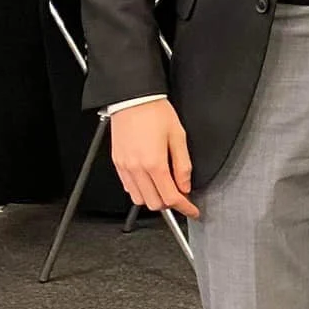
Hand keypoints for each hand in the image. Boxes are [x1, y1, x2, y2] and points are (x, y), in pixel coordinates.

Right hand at [110, 98, 198, 218]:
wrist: (132, 98)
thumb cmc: (154, 112)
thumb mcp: (178, 136)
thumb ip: (183, 165)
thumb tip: (185, 185)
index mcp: (155, 163)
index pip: (171, 197)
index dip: (185, 208)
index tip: (192, 210)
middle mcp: (137, 168)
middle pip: (154, 203)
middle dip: (169, 203)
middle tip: (179, 194)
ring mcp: (125, 167)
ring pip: (139, 199)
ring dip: (153, 198)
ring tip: (163, 186)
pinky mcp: (117, 163)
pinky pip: (128, 187)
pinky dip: (140, 190)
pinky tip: (149, 180)